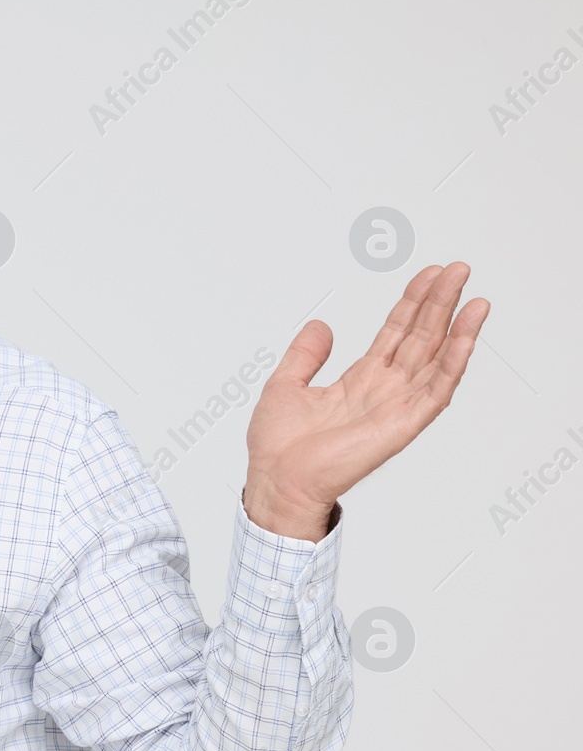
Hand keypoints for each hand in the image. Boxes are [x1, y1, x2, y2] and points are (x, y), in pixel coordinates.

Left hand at [244, 262, 489, 539]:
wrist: (276, 480)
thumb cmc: (279, 447)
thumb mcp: (285, 384)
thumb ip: (305, 354)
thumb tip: (320, 325)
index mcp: (359, 381)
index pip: (395, 334)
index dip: (412, 304)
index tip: (428, 276)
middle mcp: (384, 391)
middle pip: (419, 339)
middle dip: (439, 304)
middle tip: (458, 270)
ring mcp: (396, 407)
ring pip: (435, 360)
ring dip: (457, 328)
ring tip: (474, 297)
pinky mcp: (402, 425)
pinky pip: (436, 390)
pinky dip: (453, 362)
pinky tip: (465, 336)